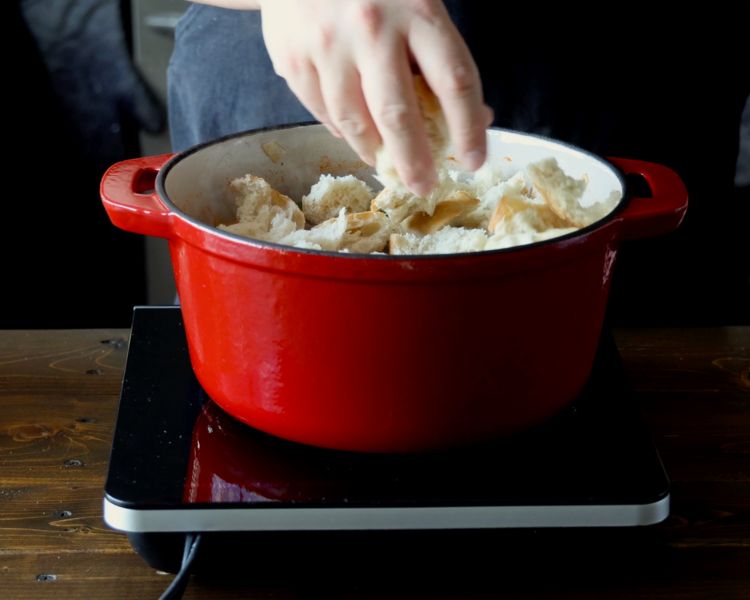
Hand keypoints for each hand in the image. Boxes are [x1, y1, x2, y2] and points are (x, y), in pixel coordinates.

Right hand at [258, 0, 491, 195]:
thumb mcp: (418, 3)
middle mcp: (371, 28)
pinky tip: (353, 131)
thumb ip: (442, 57)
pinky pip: (321, 112)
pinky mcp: (292, 58)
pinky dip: (340, 129)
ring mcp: (326, 45)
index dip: (468, 129)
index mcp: (416, 10)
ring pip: (354, 122)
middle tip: (423, 187)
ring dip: (373, 151)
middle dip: (414, 162)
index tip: (473, 160)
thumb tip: (476, 117)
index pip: (454, 83)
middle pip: (398, 115)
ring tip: (385, 162)